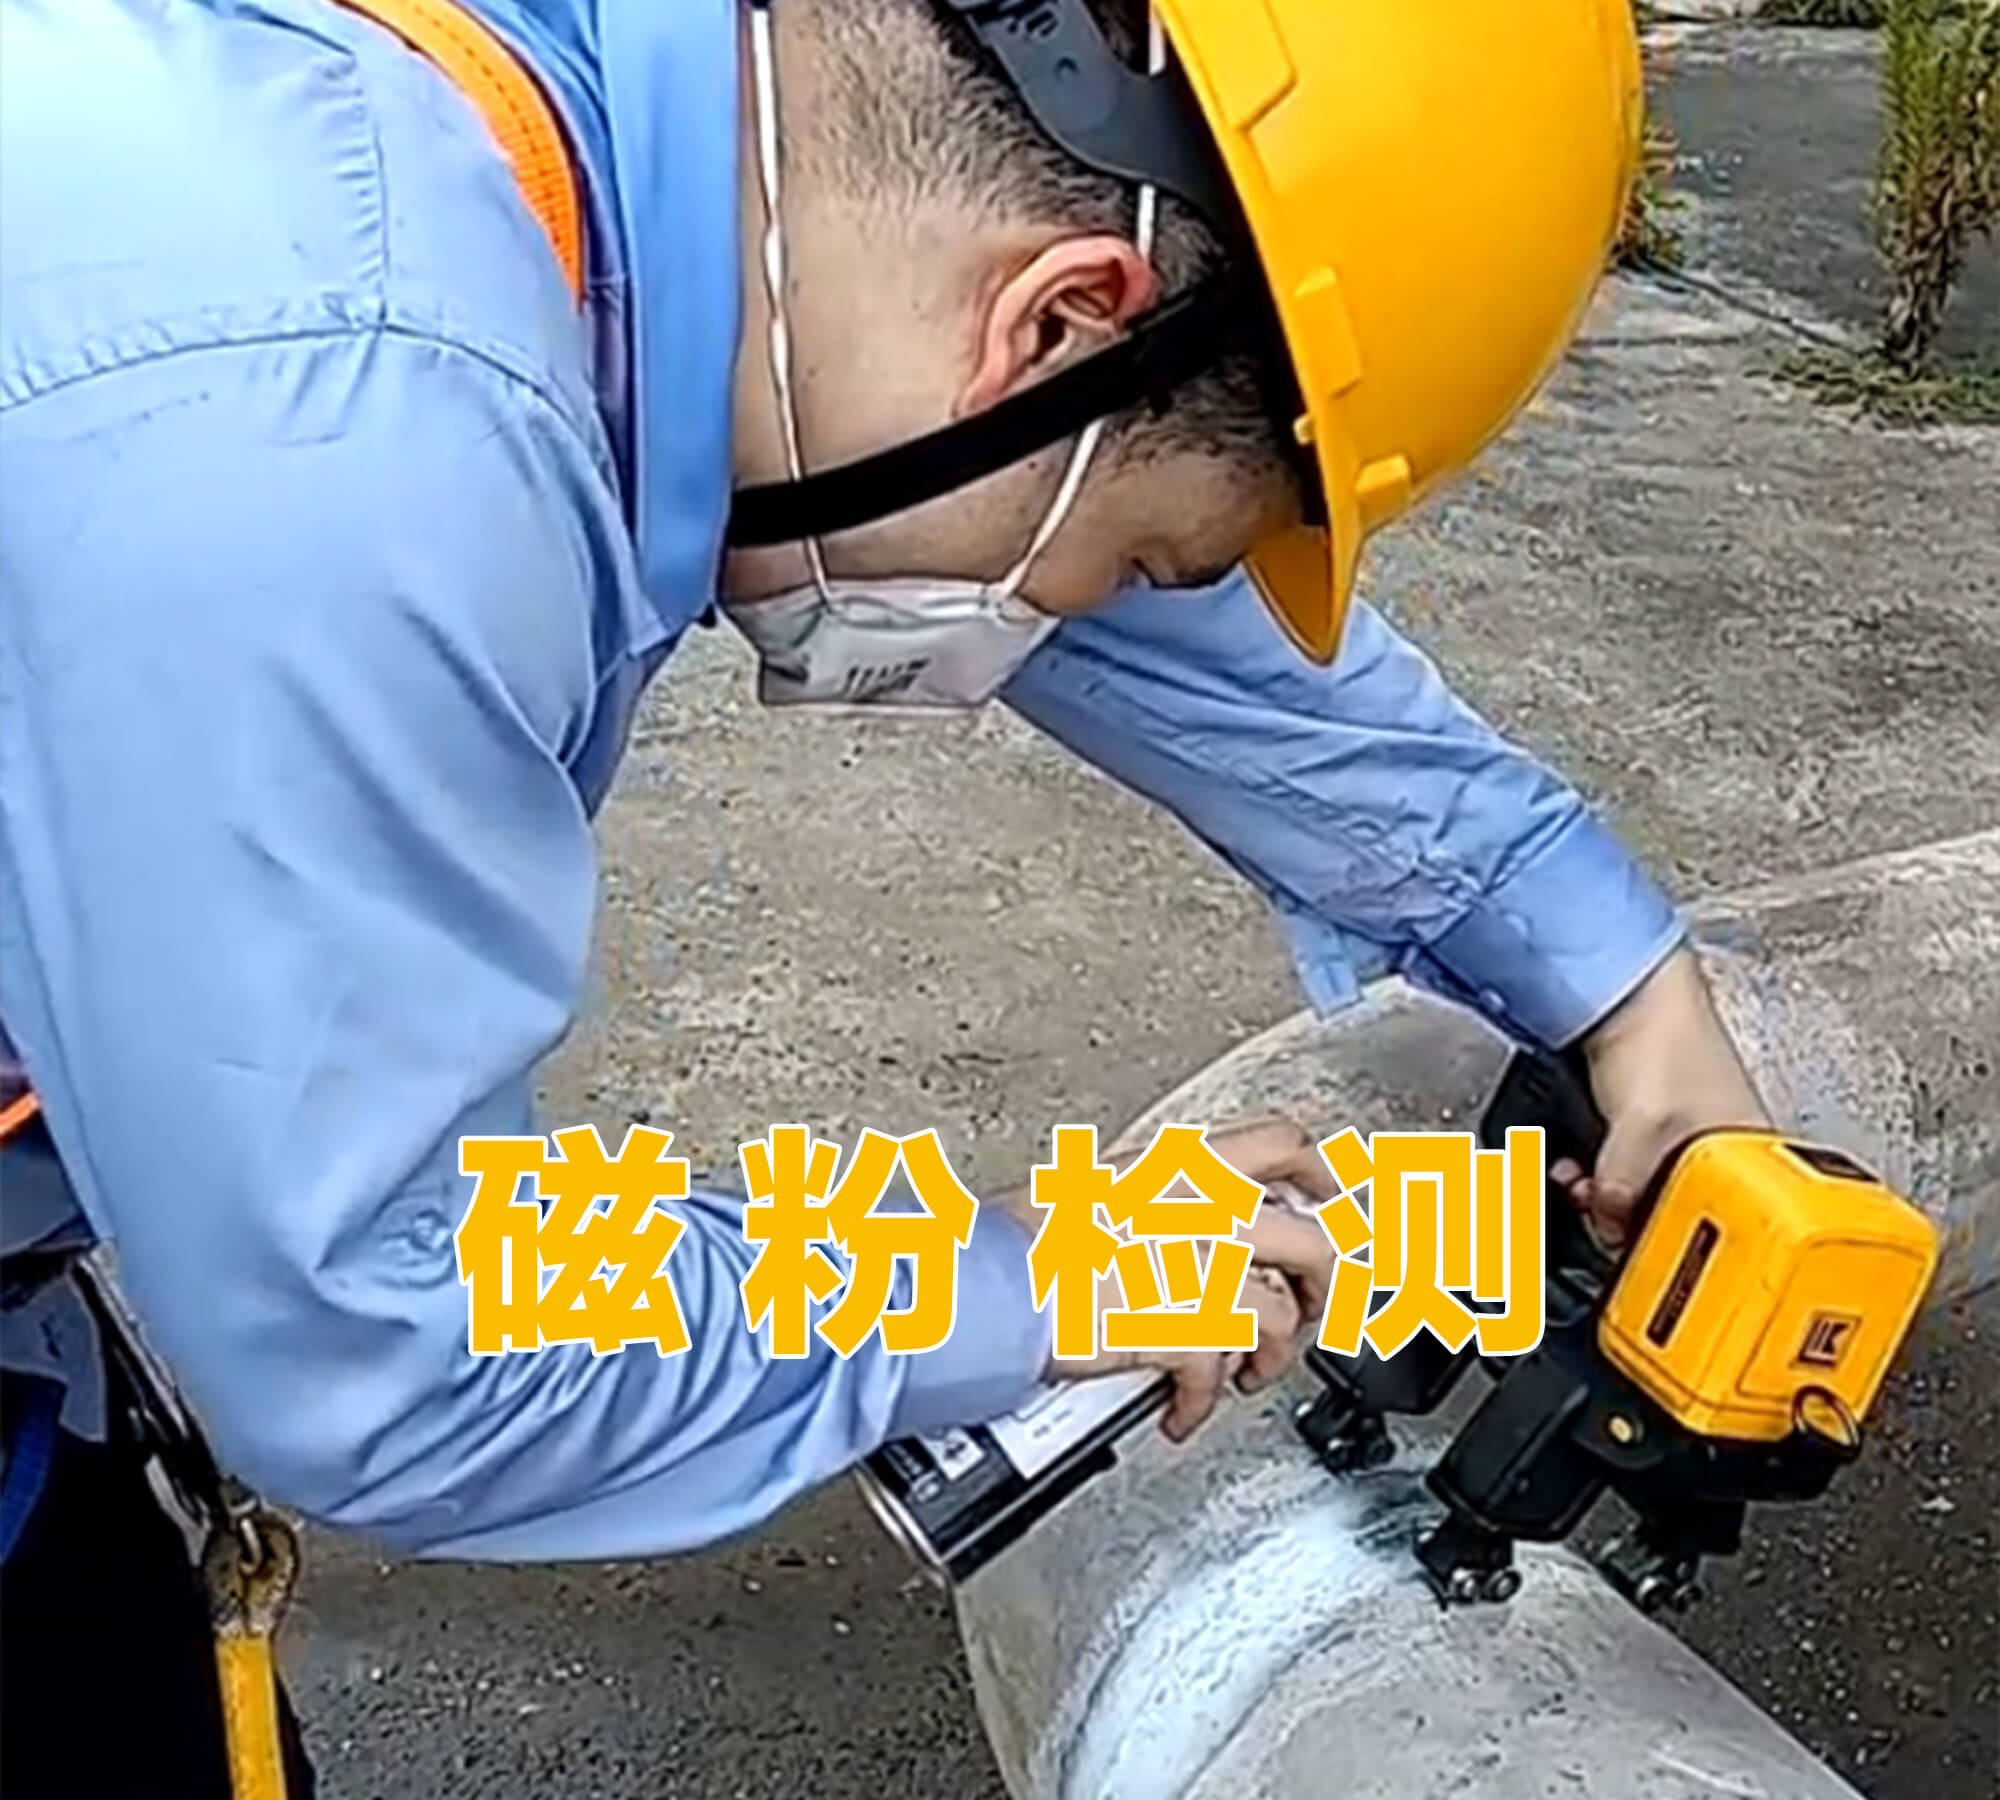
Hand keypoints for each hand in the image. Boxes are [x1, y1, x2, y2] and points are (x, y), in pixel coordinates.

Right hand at [1000, 1118, 1339, 1443]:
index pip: (1281, 1144)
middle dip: (1323, 1286)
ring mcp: (1203, 1271)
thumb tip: (1147, 1223)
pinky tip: (1182, 1411)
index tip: (1331, 1196)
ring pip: (1283, 1316)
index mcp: (1180, 1167)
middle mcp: (1204, 1209)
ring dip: (1270, 1355)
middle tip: (1312, 1308)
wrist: (995, 1287)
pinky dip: (1203, 1401)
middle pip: (1314, 1241)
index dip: (1321, 1173)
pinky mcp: (1189, 1330)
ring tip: (1246, 1372)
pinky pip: (1222, 1373)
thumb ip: (1140, 1202)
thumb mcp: (1083, 1191)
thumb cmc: (1019, 1243)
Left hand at [1557, 945, 1769, 1249]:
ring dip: (1603, 1199)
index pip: (1729, 1235)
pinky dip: (1594, 1176)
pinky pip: (1622, 1171)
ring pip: (1644, 1196)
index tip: (1647, 1264)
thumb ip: (1624, 1194)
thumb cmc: (1659, 1040)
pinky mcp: (1650, 1128)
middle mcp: (1728, 1156)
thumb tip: (1612, 1229)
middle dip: (1629, 1222)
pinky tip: (1573, 1167)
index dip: (1683, 1254)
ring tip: (1580, 1183)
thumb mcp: (1640, 1135)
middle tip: (1600, 1213)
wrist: (1622, 988)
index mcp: (1753, 1161)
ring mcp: (1689, 1140)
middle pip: (1678, 1218)